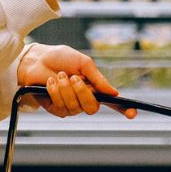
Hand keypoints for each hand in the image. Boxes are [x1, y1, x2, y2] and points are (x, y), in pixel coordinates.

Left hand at [17, 44, 136, 118]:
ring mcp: (71, 106)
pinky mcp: (56, 109)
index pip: (112, 102)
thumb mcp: (83, 63)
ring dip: (66, 90)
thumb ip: (98, 78)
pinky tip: (50, 82)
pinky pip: (61, 107)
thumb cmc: (61, 58)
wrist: (37, 60)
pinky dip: (56, 92)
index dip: (124, 109)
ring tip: (59, 76)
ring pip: (75, 108)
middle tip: (74, 78)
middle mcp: (84, 99)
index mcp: (94, 87)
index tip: (133, 113)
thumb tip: (114, 93)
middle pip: (93, 108)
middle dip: (82, 93)